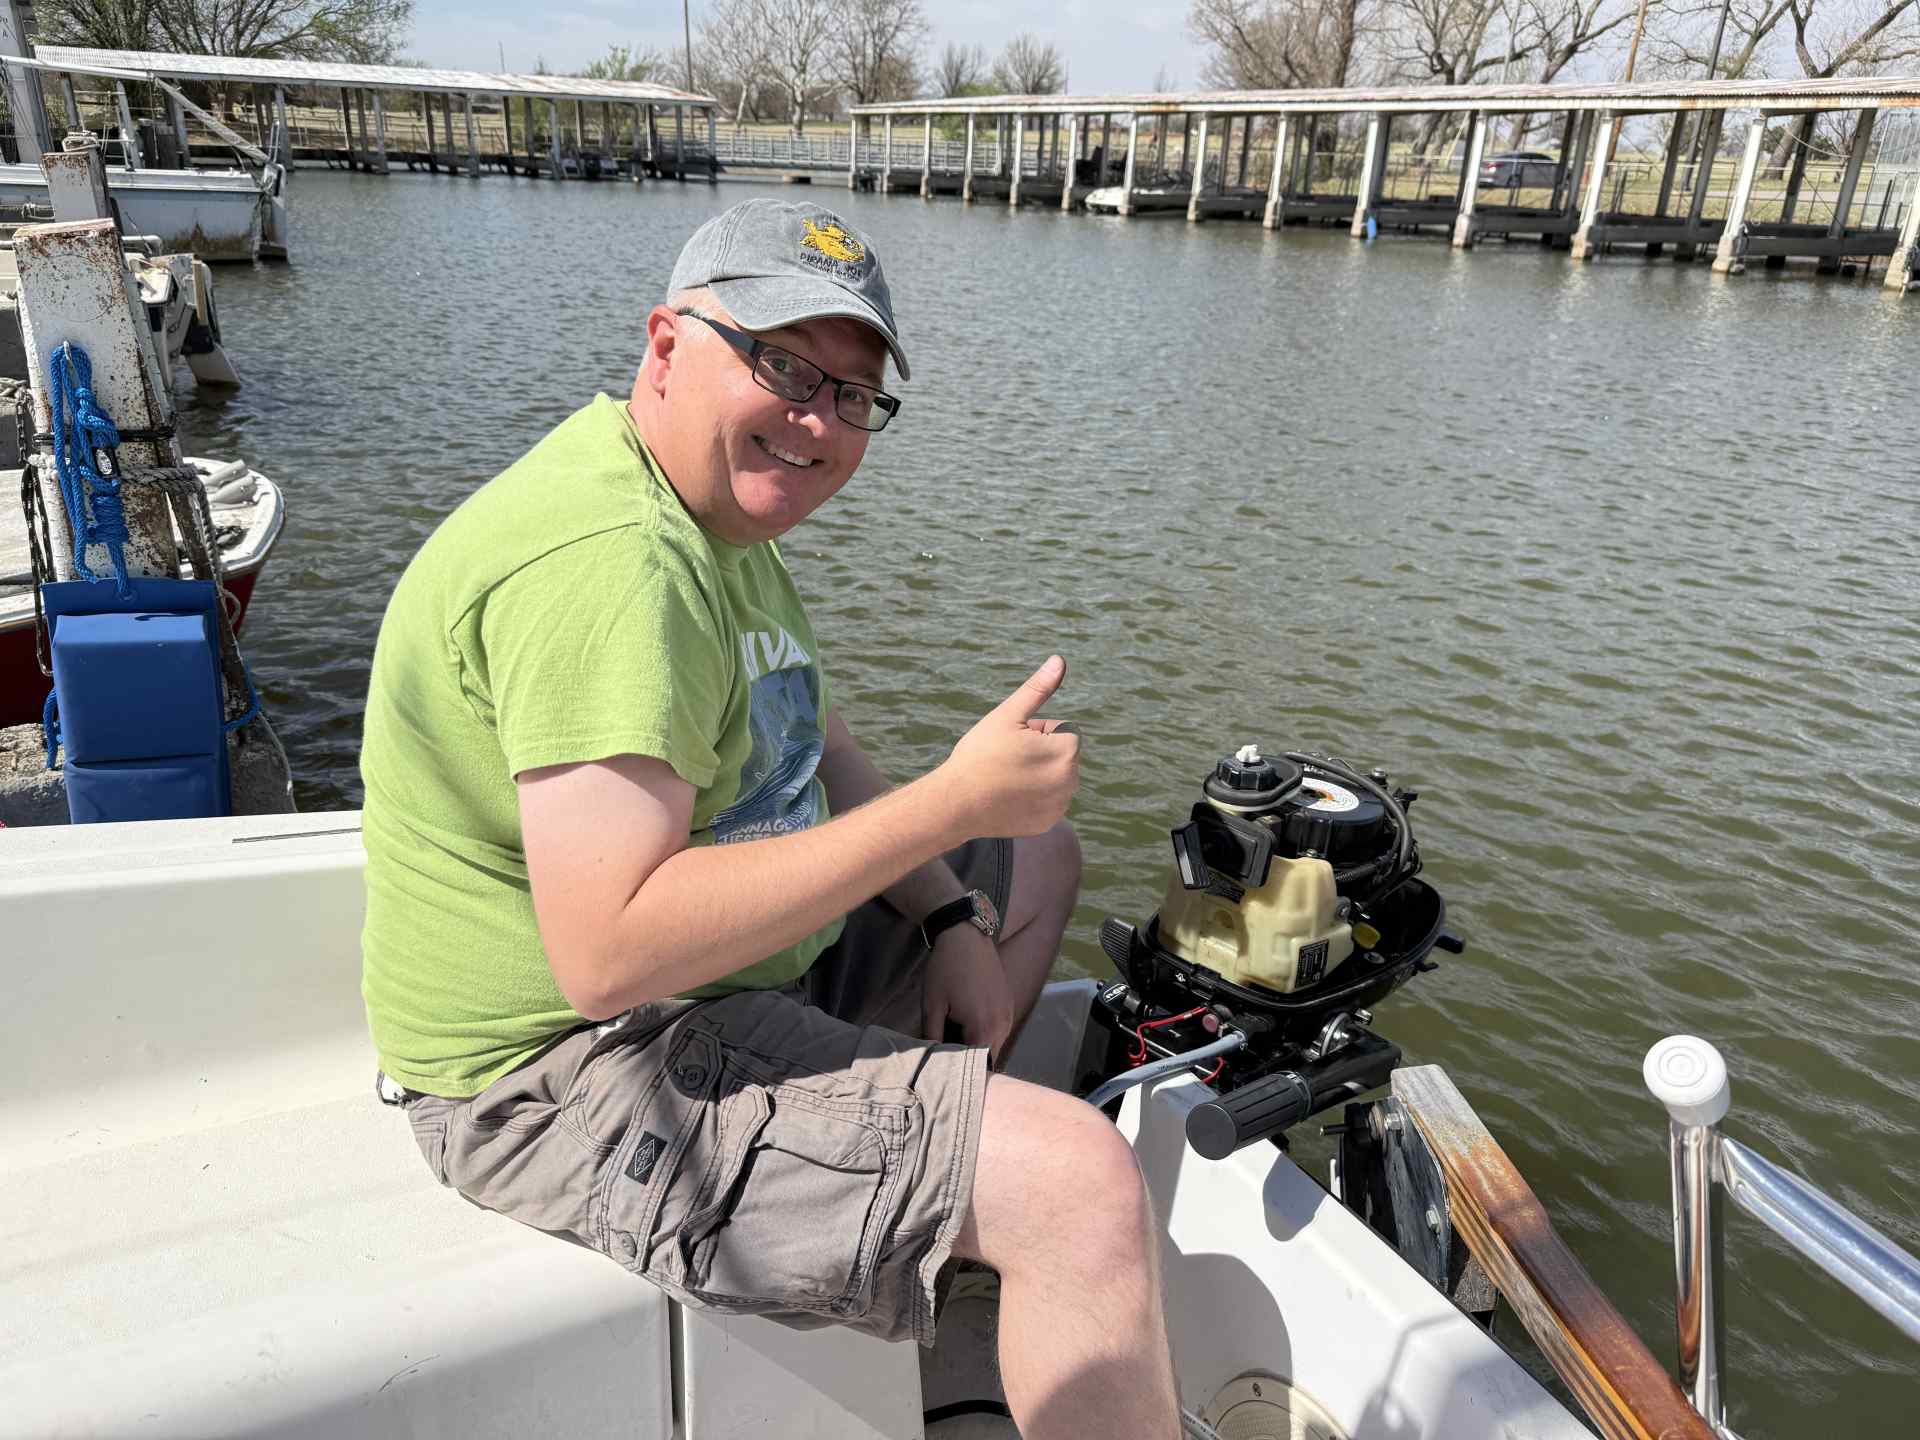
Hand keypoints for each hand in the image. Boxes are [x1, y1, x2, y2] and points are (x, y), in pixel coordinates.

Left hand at [923, 925, 1014, 1063]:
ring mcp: (1009, 1014)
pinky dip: (984, 1034)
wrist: (965, 935)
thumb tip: (931, 1059)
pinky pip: (998, 1030)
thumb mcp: (932, 1005)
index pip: (976, 1065)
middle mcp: (1003, 1024)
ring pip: (994, 1044)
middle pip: (987, 1058)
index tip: (944, 1072)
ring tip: (953, 1041)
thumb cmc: (946, 969)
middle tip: (946, 1059)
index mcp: (984, 1027)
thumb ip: (932, 1037)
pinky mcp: (1009, 1004)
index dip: (959, 1071)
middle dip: (968, 1061)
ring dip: (977, 1047)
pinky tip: (966, 1025)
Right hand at [940, 656, 1079, 838]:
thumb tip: (1059, 659)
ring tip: (1007, 779)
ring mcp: (1061, 805)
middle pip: (1062, 754)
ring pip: (1056, 777)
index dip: (1037, 730)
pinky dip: (1033, 798)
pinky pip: (1048, 801)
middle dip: (1041, 752)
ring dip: (1039, 774)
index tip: (1013, 741)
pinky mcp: (1049, 823)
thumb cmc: (980, 754)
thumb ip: (1038, 688)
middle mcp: (1071, 780)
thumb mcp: (1008, 715)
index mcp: (1067, 750)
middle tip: (1007, 759)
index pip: (1064, 729)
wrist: (957, 803)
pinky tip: (1009, 798)